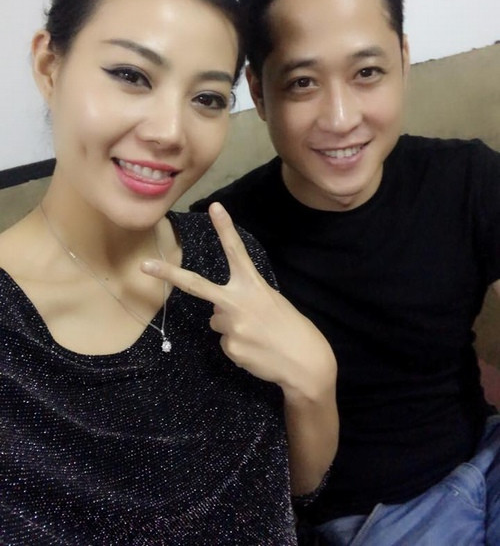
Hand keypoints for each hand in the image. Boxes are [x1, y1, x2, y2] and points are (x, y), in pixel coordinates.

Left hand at [141, 203, 335, 399]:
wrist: (304, 363)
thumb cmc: (291, 327)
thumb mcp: (271, 302)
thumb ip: (243, 299)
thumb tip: (217, 311)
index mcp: (253, 285)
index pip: (236, 251)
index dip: (225, 228)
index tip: (214, 207)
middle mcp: (238, 302)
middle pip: (196, 285)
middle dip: (168, 274)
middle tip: (144, 265)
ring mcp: (231, 326)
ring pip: (217, 321)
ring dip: (232, 326)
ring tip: (257, 334)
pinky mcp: (229, 347)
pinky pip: (225, 341)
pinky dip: (238, 345)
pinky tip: (255, 348)